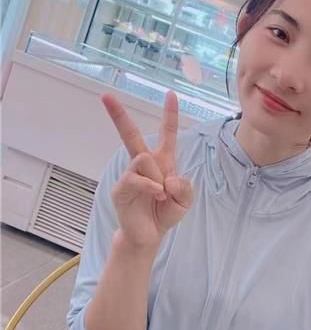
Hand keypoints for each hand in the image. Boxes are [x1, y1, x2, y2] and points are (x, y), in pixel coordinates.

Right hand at [101, 90, 193, 250]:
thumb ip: (185, 187)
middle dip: (118, 114)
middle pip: (130, 133)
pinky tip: (156, 195)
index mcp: (162, 161)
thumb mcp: (185, 200)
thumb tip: (167, 178)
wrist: (149, 235)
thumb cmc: (165, 213)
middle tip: (106, 95)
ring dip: (156, 176)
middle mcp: (144, 163)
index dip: (169, 114)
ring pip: (143, 158)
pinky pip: (135, 177)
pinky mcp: (121, 187)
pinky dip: (149, 186)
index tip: (171, 94)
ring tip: (160, 193)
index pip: (167, 133)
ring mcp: (130, 174)